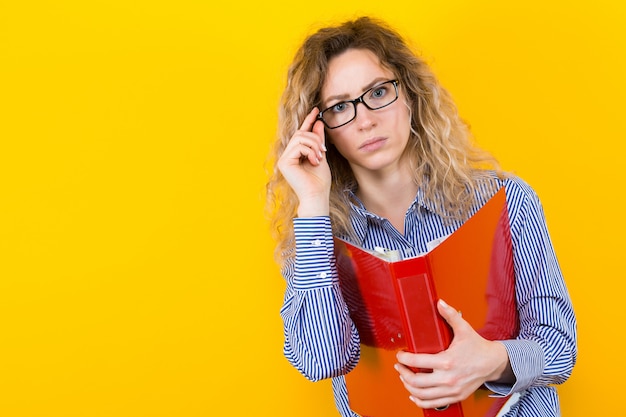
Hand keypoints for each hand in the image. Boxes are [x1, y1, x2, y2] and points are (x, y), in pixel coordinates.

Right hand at [277, 108, 330, 216]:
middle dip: (315, 138)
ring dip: (314, 144)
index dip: (309, 121)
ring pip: (300, 138)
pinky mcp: (284, 162)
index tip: (317, 110)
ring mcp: (284, 159)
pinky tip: (314, 161)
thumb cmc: (320, 181)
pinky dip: (310, 151)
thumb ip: (318, 140)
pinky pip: (298, 146)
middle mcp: (288, 155)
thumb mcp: (321, 155)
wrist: (317, 195)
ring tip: (320, 157)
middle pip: (301, 134)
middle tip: (324, 150)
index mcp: (296, 154)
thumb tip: (318, 123)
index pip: (302, 133)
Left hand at [394, 299, 510, 409]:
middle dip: (403, 373)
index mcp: (448, 361)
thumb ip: (450, 315)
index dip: (404, 358)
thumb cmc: (477, 347)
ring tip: (404, 378)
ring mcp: (452, 390)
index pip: (418, 361)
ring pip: (422, 395)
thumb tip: (440, 303)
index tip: (400, 354)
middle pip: (416, 381)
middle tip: (399, 366)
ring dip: (409, 387)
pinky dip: (420, 400)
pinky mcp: (455, 397)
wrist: (493, 363)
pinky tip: (414, 394)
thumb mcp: (464, 329)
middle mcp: (449, 378)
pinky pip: (433, 403)